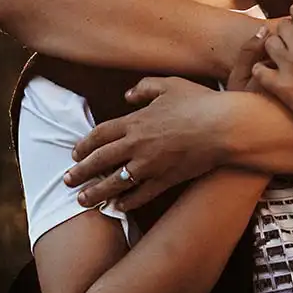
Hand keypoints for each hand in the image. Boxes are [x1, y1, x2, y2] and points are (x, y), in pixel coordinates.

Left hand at [63, 78, 228, 210]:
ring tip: (83, 200)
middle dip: (80, 172)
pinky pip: (140, 195)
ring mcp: (150, 165)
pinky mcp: (166, 180)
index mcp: (135, 121)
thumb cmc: (199, 103)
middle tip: (67, 181)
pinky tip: (118, 206)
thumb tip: (127, 94)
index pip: (99, 135)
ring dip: (96, 192)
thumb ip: (145, 87)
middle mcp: (136, 145)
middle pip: (100, 161)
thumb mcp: (170, 85)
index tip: (74, 154)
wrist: (224, 127)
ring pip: (115, 182)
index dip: (84, 145)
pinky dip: (127, 202)